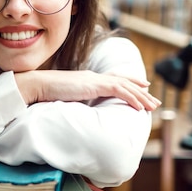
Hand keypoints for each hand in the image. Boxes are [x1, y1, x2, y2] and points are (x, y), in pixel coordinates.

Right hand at [15, 70, 160, 110]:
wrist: (37, 85)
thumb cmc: (46, 93)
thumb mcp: (65, 98)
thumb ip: (76, 102)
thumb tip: (80, 113)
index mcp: (88, 80)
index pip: (114, 79)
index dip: (130, 82)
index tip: (143, 86)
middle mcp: (94, 77)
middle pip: (124, 82)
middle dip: (141, 91)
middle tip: (154, 100)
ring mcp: (94, 79)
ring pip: (125, 86)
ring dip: (141, 96)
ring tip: (152, 106)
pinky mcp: (93, 84)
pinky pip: (118, 90)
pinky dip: (131, 97)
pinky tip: (139, 106)